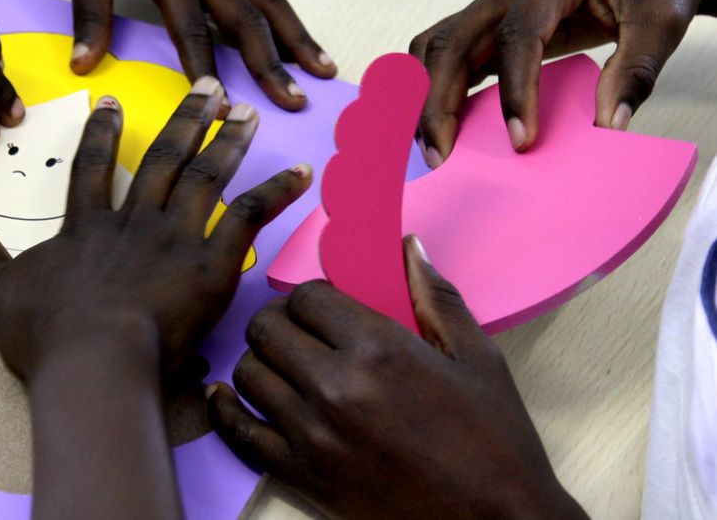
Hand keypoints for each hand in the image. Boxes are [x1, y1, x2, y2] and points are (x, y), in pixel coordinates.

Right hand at [0, 77, 310, 378]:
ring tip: (247, 112)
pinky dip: (275, 194)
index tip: (112, 100)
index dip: (102, 132)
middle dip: (185, 120)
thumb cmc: (47, 335)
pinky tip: (300, 173)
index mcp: (88, 228)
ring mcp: (176, 239)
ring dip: (228, 142)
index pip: (96, 168)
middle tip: (208, 85)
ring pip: (206, 178)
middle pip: (163, 160)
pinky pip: (248, 219)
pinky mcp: (212, 265)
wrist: (96, 364)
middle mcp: (135, 222)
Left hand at [45, 0, 333, 110]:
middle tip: (294, 104)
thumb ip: (89, 10)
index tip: (219, 110)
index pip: (191, 29)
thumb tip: (84, 62)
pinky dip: (284, 20)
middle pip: (246, 19)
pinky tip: (297, 43)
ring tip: (324, 71)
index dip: (205, 71)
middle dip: (272, 65)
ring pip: (268, 2)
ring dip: (296, 39)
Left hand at [207, 237, 586, 519]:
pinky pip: (238, 432)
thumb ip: (435, 297)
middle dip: (279, 322)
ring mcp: (312, 434)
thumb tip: (407, 246)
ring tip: (282, 366)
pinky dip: (227, 410)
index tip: (322, 308)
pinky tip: (228, 396)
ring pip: (246, 373)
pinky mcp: (301, 475)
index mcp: (379, 350)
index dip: (310, 297)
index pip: (306, 297)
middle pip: (266, 328)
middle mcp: (336, 387)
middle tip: (297, 332)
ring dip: (260, 362)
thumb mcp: (477, 359)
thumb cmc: (495, 441)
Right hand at [409, 0, 716, 164]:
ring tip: (430, 144)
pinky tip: (437, 122)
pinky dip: (433, 85)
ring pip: (436, 44)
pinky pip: (448, 50)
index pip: (516, 37)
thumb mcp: (663, 21)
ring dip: (423, 95)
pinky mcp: (493, 17)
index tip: (520, 141)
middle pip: (452, 42)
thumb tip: (606, 127)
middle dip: (437, 103)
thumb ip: (635, 71)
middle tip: (440, 156)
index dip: (512, 92)